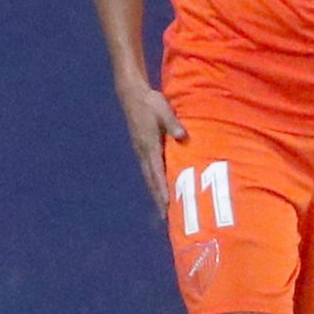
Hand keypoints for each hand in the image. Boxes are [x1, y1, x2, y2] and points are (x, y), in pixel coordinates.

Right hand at [117, 80, 186, 213]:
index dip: (163, 188)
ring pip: (149, 177)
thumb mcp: (164, 109)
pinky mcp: (141, 148)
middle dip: (158, 198)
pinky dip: (153, 182)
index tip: (167, 204)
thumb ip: (173, 124)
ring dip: (156, 193)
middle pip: (152, 180)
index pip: (157, 171)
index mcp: (150, 145)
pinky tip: (158, 188)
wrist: (132, 95)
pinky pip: (148, 170)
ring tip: (162, 209)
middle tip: (165, 217)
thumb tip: (182, 137)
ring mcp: (141, 151)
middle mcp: (144, 152)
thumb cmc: (150, 102)